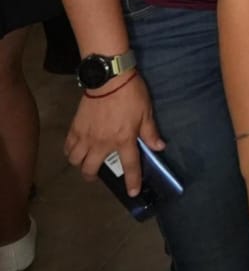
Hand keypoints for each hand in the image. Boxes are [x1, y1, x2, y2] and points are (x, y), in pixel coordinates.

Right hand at [64, 74, 162, 196]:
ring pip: (75, 160)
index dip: (132, 181)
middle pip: (91, 169)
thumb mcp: (146, 113)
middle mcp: (102, 143)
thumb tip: (159, 147)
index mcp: (123, 140)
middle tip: (97, 175)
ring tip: (85, 162)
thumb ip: (151, 133)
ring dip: (79, 165)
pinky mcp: (74, 127)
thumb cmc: (131, 95)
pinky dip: (70, 151)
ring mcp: (85, 136)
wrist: (108, 79)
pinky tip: (75, 149)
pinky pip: (67, 146)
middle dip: (93, 176)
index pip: (129, 166)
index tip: (132, 192)